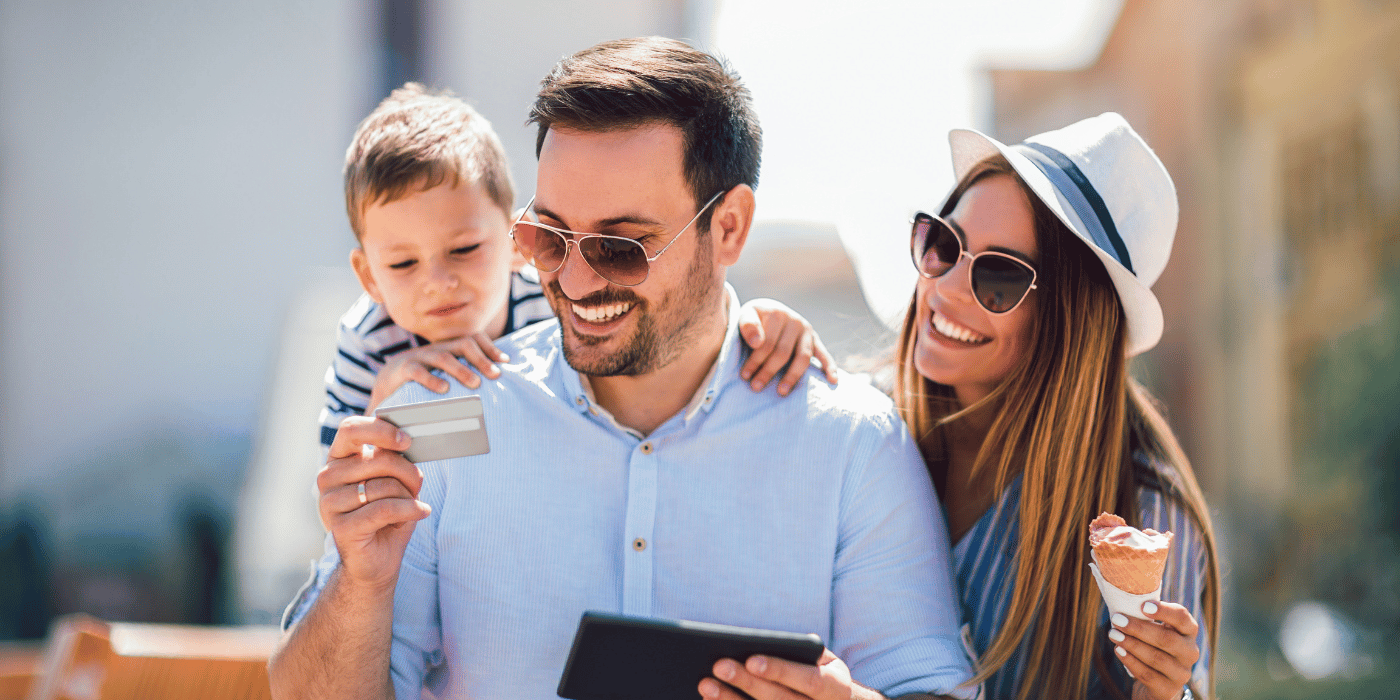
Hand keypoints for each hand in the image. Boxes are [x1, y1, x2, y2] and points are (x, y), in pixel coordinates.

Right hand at [317, 416, 431, 591]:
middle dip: (408, 472)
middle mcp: (328, 478)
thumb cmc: (387, 516)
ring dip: (408, 496)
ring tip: (413, 506)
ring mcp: (330, 503)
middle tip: (418, 485)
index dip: (380, 430)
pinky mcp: (340, 527)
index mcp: (339, 460)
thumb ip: (393, 460)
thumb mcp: (393, 481)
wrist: (376, 561)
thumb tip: (405, 441)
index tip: (406, 440)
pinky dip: (410, 510)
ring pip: (384, 486)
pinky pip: (385, 509)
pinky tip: (421, 512)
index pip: (351, 429)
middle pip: (378, 459)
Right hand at [365, 334, 508, 412]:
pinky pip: (418, 371)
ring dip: (461, 370)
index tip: (506, 362)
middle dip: (481, 358)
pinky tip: (444, 389)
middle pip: (463, 344)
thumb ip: (464, 379)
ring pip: (443, 356)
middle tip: (496, 375)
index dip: (490, 348)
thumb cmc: (423, 386)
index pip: (473, 338)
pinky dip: (432, 379)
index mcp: (448, 348)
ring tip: (476, 384)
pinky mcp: (403, 369)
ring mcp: (419, 357)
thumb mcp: (445, 378)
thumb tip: (493, 390)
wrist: (385, 386)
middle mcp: (436, 349)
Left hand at [699, 649, 880, 699]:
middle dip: (748, 683)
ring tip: (707, 685)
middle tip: (719, 665)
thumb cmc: (821, 674)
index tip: (752, 660)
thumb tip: (759, 644)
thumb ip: (800, 652)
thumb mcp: (823, 660)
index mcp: (835, 687)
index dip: (781, 670)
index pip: (808, 680)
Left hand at [738, 298, 836, 395]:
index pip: (767, 344)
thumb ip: (748, 326)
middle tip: (756, 387)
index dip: (755, 361)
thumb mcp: (746, 315)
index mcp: (778, 314)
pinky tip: (832, 381)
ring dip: (792, 376)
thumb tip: (757, 343)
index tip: (744, 376)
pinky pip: (824, 354)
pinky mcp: (815, 339)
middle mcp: (795, 321)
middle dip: (768, 371)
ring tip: (781, 392)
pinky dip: (830, 367)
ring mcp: (807, 331)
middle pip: (783, 352)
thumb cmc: (755, 318)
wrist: (769, 310)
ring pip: (802, 357)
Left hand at [1109, 601, 1198, 699]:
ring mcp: (1182, 672)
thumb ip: (1147, 617)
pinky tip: (1118, 650)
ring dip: (1132, 644)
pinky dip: (1131, 661)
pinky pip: (1148, 674)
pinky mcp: (1169, 689)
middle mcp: (1190, 652)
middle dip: (1139, 629)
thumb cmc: (1155, 645)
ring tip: (1113, 634)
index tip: (1143, 606)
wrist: (1159, 682)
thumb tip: (1123, 601)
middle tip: (1117, 619)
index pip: (1182, 618)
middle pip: (1167, 639)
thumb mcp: (1156, 629)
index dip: (1164, 611)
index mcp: (1189, 632)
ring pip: (1156, 658)